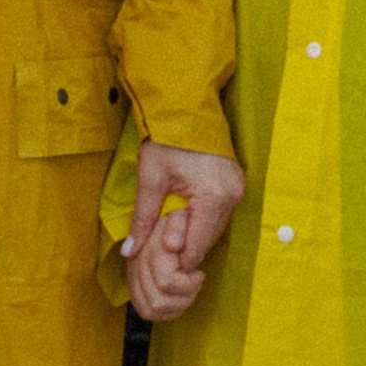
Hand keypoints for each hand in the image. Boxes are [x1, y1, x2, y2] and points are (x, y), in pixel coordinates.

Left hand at [122, 144, 243, 322]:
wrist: (185, 102)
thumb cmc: (166, 137)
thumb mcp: (150, 178)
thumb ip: (142, 219)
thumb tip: (129, 252)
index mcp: (214, 197)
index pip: (197, 246)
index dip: (177, 259)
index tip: (160, 262)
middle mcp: (232, 196)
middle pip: (208, 238)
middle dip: (184, 246)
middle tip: (161, 245)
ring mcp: (237, 188)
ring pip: (213, 226)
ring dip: (193, 231)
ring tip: (169, 227)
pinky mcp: (235, 182)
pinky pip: (218, 211)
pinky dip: (201, 217)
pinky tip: (183, 213)